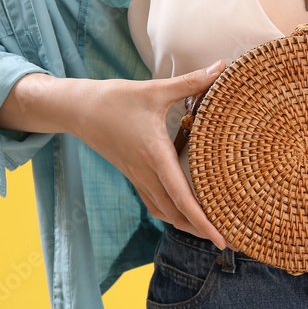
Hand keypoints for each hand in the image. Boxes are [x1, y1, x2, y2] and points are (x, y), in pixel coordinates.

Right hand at [73, 60, 229, 249]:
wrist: (79, 109)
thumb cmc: (116, 98)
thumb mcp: (155, 89)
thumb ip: (191, 81)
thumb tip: (222, 66)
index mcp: (155, 156)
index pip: (183, 198)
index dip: (204, 222)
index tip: (222, 239)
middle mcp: (146, 173)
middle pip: (177, 214)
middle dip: (201, 231)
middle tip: (228, 242)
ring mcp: (138, 177)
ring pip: (165, 212)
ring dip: (187, 225)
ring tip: (211, 231)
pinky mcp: (133, 175)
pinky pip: (155, 203)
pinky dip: (171, 214)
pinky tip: (184, 214)